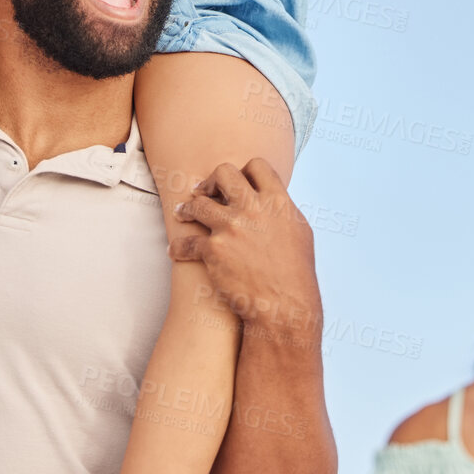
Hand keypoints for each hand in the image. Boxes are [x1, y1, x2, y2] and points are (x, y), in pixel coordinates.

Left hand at [171, 160, 320, 343]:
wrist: (286, 307)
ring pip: (198, 203)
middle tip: (204, 192)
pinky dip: (177, 247)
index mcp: (277, 202)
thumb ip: (283, 210)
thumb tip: (274, 199)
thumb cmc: (296, 274)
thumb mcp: (300, 232)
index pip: (256, 165)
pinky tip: (174, 250)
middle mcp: (253, 209)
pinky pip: (186, 243)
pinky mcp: (214, 251)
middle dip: (211, 181)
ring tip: (183, 214)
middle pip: (223, 173)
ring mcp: (231, 228)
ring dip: (187, 208)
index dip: (243, 171)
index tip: (235, 183)